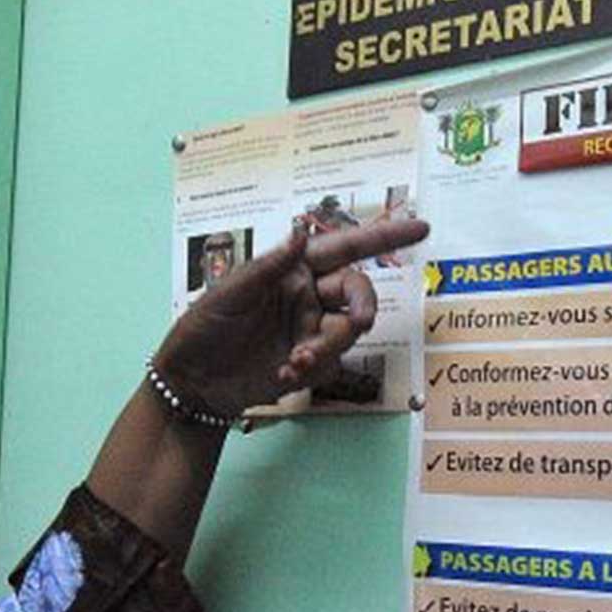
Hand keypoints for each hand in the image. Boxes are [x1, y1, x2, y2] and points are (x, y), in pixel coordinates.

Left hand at [155, 214, 430, 417]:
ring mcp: (309, 330)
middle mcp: (307, 295)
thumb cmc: (202, 328)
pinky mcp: (308, 364)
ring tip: (294, 362)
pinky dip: (314, 371)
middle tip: (358, 322)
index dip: (384, 236)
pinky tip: (283, 376)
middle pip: (357, 291)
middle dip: (363, 306)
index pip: (344, 247)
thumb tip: (300, 233)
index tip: (421, 228)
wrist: (190, 384)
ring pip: (347, 332)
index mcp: (291, 268)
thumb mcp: (228, 293)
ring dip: (329, 346)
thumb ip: (268, 266)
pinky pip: (332, 364)